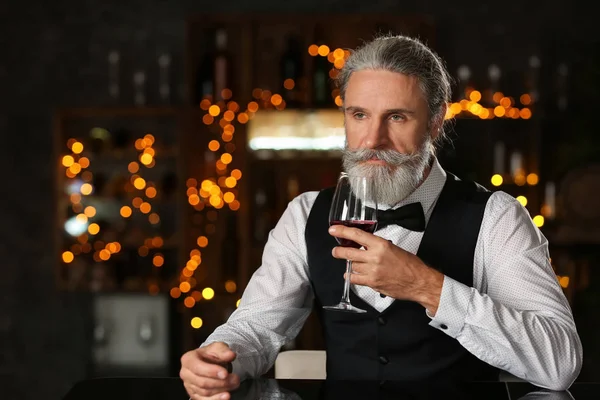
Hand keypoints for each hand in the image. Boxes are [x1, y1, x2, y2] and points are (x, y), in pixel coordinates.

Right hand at [180, 342, 239, 399]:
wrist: (209, 362)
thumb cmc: (211, 354)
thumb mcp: (218, 348)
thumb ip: (223, 351)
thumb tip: (230, 355)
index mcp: (188, 359)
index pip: (198, 367)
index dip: (212, 371)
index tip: (225, 373)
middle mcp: (185, 373)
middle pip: (202, 382)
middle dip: (220, 382)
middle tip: (235, 379)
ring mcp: (189, 386)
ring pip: (205, 392)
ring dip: (221, 390)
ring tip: (234, 384)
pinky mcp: (194, 395)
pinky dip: (216, 399)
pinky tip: (226, 396)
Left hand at [328, 225, 443, 313]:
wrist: (419, 281)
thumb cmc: (410, 265)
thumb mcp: (393, 248)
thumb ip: (377, 246)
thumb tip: (362, 245)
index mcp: (381, 245)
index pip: (357, 235)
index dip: (342, 231)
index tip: (333, 230)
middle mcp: (374, 257)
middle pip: (349, 252)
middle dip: (338, 251)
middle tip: (335, 251)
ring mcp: (372, 271)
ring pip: (352, 266)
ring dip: (352, 265)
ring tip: (356, 264)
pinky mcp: (372, 283)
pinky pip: (354, 279)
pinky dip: (351, 276)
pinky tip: (352, 274)